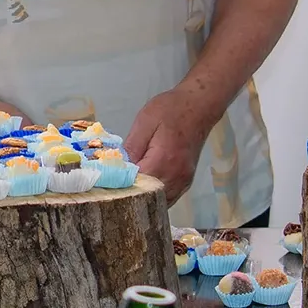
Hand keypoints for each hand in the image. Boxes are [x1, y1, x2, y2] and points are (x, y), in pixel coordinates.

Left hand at [125, 84, 223, 203]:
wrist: (199, 106)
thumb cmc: (171, 110)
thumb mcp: (144, 122)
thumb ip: (131, 147)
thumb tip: (118, 167)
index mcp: (163, 161)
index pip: (137, 185)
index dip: (121, 184)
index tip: (108, 179)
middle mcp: (176, 177)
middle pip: (148, 198)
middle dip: (131, 192)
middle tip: (115, 183)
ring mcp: (183, 181)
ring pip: (160, 202)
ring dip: (144, 196)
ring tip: (129, 184)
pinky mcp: (186, 181)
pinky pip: (169, 197)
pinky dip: (156, 195)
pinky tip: (145, 185)